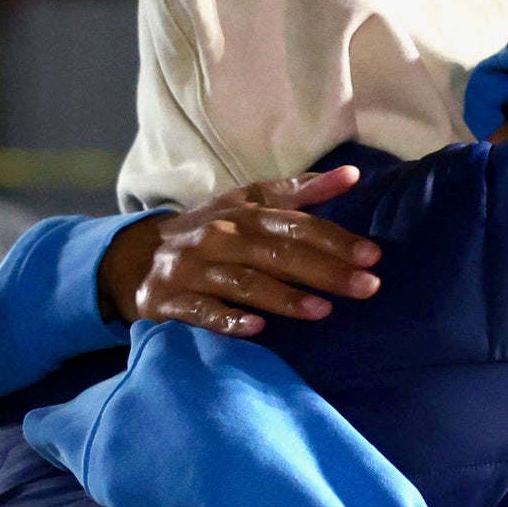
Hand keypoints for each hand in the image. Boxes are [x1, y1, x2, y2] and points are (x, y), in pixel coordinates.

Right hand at [100, 167, 376, 336]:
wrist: (134, 257)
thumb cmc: (208, 230)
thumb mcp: (247, 204)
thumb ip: (298, 192)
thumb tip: (353, 175)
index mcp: (243, 213)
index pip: (295, 224)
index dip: (335, 238)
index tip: (373, 255)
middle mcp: (220, 236)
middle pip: (278, 253)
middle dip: (325, 270)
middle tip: (367, 286)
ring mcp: (194, 270)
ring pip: (244, 283)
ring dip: (285, 297)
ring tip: (323, 311)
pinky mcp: (171, 301)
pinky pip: (202, 312)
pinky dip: (228, 320)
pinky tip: (257, 331)